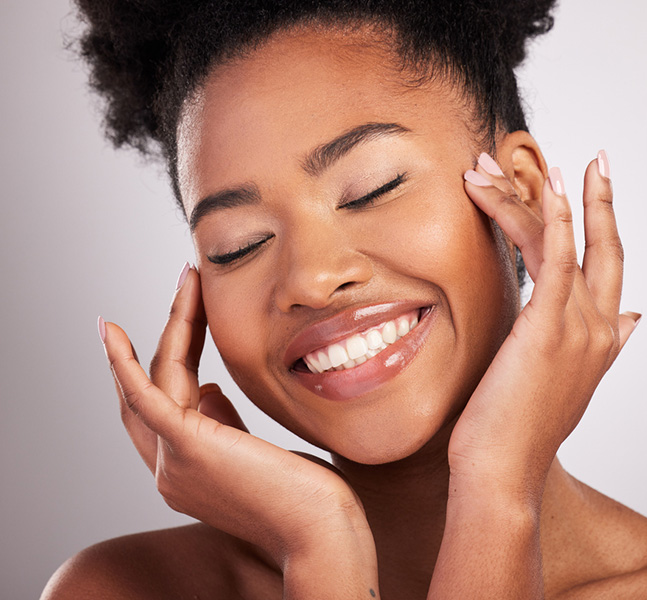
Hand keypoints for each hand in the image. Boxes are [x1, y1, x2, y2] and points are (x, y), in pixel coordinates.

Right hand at [98, 266, 377, 592]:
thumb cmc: (304, 498)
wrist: (322, 533)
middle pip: (153, 387)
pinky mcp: (188, 448)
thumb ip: (224, 424)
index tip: (189, 316)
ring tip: (188, 281)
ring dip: (172, 324)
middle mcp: (168, 469)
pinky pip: (146, 397)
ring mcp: (172, 462)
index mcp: (184, 469)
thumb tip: (207, 388)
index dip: (169, 358)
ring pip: (157, 379)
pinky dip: (123, 363)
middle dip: (168, 332)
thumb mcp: (255, 454)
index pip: (165, 404)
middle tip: (188, 284)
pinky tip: (113, 331)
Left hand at [451, 151, 638, 499]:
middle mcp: (600, 329)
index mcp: (603, 341)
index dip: (604, 230)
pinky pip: (555, 258)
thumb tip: (636, 318)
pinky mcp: (549, 326)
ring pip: (567, 243)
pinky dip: (554, 217)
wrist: (503, 472)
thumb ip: (604, 347)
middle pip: (607, 249)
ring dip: (543, 197)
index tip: (595, 196)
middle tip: (598, 159)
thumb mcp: (570, 384)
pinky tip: (550, 184)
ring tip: (515, 161)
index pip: (608, 272)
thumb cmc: (520, 433)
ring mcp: (579, 327)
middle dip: (603, 201)